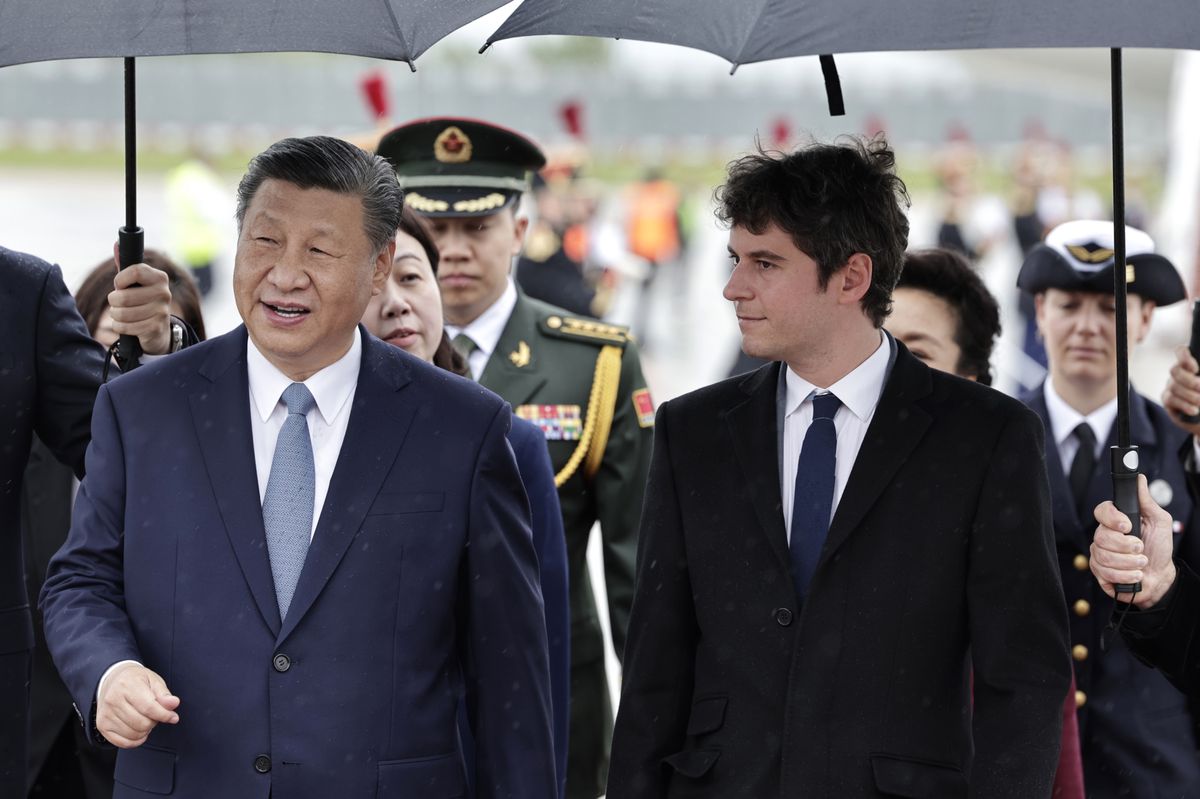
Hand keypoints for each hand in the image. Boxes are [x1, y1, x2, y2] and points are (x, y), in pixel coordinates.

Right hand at [96, 663, 180, 747]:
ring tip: (145, 719)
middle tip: (154, 714)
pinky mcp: (102, 725)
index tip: (173, 717)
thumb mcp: (153, 680)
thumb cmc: (136, 681)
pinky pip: (122, 743)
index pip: (149, 707)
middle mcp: (113, 699)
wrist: (113, 680)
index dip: (164, 715)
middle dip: (154, 722)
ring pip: (134, 734)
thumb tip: (174, 704)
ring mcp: (106, 714)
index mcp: (127, 685)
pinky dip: (135, 740)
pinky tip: (139, 731)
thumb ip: (164, 694)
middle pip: (142, 723)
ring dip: (145, 731)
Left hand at [108, 243, 172, 354]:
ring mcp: (162, 312)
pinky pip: (126, 327)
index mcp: (159, 277)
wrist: (157, 328)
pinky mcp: (156, 328)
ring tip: (120, 314)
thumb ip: (125, 265)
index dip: (120, 280)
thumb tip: (116, 244)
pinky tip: (125, 325)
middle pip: (124, 296)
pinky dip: (119, 327)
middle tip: (117, 303)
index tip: (119, 285)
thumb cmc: (141, 300)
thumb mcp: (135, 283)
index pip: (134, 271)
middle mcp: (164, 293)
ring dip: (116, 315)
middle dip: (113, 301)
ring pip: (123, 313)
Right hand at [1090, 474, 1176, 608]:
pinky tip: (1134, 574)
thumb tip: (1140, 479)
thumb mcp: (1159, 521)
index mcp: (1116, 521)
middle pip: (1102, 537)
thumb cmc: (1159, 548)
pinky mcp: (1099, 571)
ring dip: (1129, 563)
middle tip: (1141, 548)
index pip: (1101, 511)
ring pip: (1104, 556)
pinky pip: (1104, 572)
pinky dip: (1125, 575)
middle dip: (1127, 546)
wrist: (1160, 576)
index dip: (1112, 519)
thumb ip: (1147, 501)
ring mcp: (1099, 553)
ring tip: (1141, 563)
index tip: (1128, 526)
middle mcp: (1104, 535)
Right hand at [1162, 346, 1199, 437]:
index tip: (1195, 369)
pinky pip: (1171, 399)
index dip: (1184, 356)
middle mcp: (1179, 374)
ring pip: (1174, 387)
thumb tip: (1198, 380)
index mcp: (1191, 365)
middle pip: (1175, 370)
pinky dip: (1185, 405)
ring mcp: (1171, 386)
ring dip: (1190, 395)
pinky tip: (1194, 411)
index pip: (1181, 352)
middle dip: (1188, 380)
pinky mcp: (1168, 400)